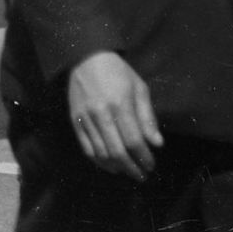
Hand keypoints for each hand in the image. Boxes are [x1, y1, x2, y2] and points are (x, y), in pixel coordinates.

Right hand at [67, 51, 160, 179]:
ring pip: (101, 153)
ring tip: (127, 171)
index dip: (145, 158)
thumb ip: (148, 117)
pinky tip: (110, 165)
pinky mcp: (75, 119)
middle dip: (132, 168)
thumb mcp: (139, 88)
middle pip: (118, 152)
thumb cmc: (117, 71)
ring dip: (117, 167)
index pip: (134, 141)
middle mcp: (101, 113)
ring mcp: (86, 117)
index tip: (151, 165)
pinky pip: (86, 148)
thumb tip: (157, 144)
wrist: (85, 56)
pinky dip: (99, 162)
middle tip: (141, 175)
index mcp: (120, 104)